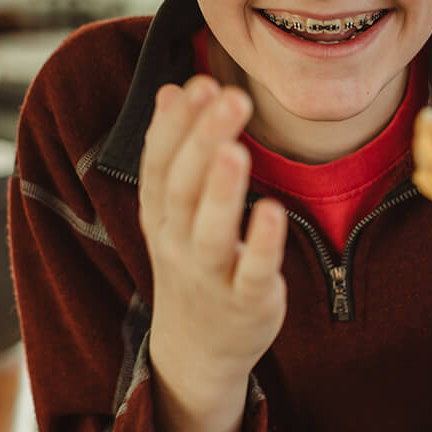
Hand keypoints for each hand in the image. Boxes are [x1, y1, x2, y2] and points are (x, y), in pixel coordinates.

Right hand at [139, 76, 287, 400]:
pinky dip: (261, 244)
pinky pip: (253, 272)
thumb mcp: (172, 210)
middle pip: (183, 189)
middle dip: (203, 140)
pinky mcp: (247, 301)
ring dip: (222, 190)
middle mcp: (178, 243)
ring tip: (237, 149)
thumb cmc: (192, 262)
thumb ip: (173, 150)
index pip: (159, 164)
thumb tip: (171, 88)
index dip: (175, 125)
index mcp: (160, 216)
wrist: (197, 349)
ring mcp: (211, 275)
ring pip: (210, 232)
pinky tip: (272, 210)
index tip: (198, 83)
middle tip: (231, 96)